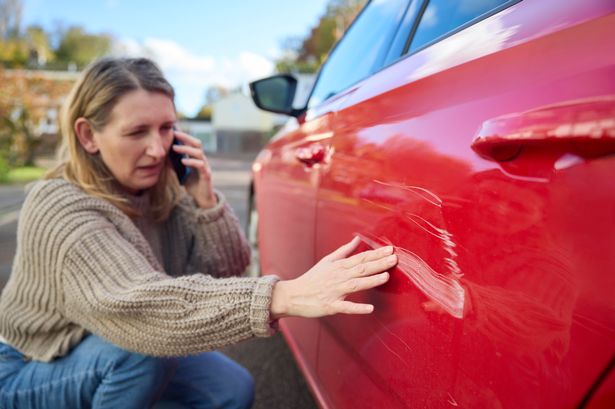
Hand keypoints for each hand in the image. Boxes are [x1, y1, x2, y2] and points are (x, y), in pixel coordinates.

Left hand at [172, 130, 216, 208]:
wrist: (201, 198)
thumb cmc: (192, 184)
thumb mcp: (180, 172)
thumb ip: (174, 164)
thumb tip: (164, 155)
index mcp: (197, 158)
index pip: (192, 143)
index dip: (184, 136)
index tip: (173, 131)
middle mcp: (202, 159)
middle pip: (197, 143)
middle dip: (186, 138)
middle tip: (175, 135)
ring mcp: (205, 166)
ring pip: (198, 153)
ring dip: (186, 149)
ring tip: (175, 148)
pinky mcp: (206, 174)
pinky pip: (200, 165)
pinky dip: (191, 162)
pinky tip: (183, 161)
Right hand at [270, 237, 396, 318]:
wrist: (293, 295)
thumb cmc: (312, 278)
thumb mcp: (327, 261)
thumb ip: (344, 251)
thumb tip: (357, 239)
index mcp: (339, 266)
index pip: (360, 258)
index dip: (376, 254)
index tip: (390, 250)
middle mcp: (338, 277)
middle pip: (361, 269)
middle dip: (378, 264)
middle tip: (394, 259)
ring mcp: (335, 292)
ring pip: (356, 285)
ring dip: (371, 280)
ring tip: (386, 276)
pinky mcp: (331, 306)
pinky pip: (346, 307)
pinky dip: (358, 308)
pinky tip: (370, 308)